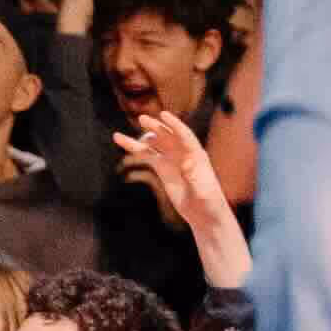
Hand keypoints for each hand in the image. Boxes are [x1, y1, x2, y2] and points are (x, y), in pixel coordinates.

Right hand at [115, 110, 250, 289]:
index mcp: (197, 157)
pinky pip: (148, 156)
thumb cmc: (210, 204)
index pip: (185, 136)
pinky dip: (135, 149)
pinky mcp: (164, 170)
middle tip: (142, 119)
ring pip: (154, 145)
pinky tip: (122, 144)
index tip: (163, 114)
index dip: (174, 125)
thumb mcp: (205, 192)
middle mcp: (185, 155)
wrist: (206, 216)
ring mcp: (173, 161)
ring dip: (140, 138)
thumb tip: (186, 162)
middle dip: (156, 127)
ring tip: (119, 137)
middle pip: (168, 137)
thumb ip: (196, 177)